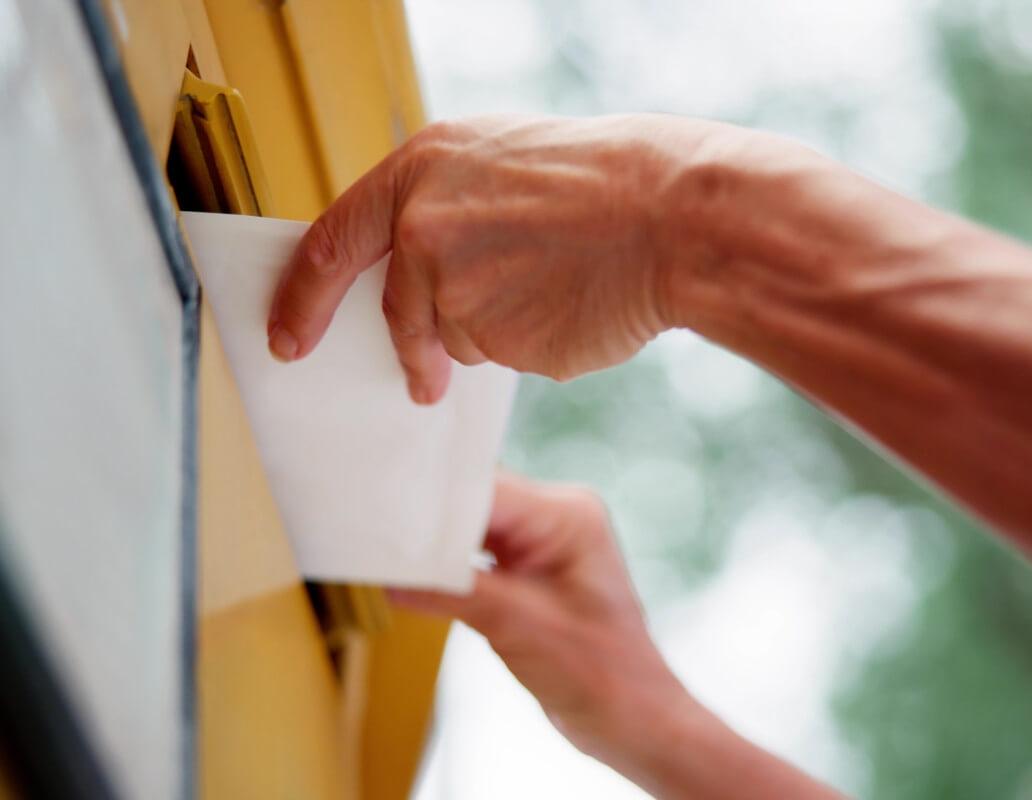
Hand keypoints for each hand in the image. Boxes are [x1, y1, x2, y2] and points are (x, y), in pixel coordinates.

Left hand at [267, 114, 717, 402]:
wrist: (667, 216)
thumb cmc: (597, 181)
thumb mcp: (496, 163)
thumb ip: (439, 209)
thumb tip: (412, 268)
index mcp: (415, 177)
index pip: (329, 247)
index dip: (302, 299)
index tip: (286, 339)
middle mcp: (422, 234)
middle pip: (399, 313)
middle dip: (414, 354)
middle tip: (423, 378)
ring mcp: (458, 293)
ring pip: (455, 340)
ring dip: (490, 333)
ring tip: (551, 289)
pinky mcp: (498, 344)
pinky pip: (499, 356)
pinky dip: (525, 345)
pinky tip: (564, 307)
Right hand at [387, 472, 689, 767]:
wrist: (633, 719)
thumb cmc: (602, 675)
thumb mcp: (518, 628)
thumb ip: (452, 593)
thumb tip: (388, 575)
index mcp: (567, 515)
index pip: (484, 489)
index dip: (430, 500)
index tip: (379, 511)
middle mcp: (556, 516)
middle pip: (472, 500)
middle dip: (424, 519)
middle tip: (370, 531)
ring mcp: (541, 541)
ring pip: (467, 525)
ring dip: (429, 543)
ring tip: (381, 552)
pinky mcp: (526, 567)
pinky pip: (472, 551)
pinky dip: (442, 565)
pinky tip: (408, 574)